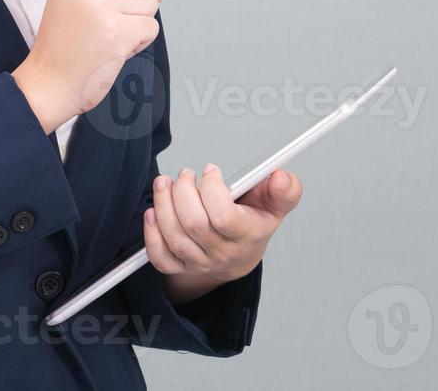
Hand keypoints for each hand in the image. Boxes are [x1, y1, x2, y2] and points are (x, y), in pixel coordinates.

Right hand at [14, 0, 161, 131]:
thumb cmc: (64, 42)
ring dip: (139, 22)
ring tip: (111, 34)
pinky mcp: (119, 32)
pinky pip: (152, 26)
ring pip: (150, 2)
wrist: (51, 82)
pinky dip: (141, 40)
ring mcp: (103, 8)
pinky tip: (117, 47)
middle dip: (138, 0)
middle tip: (112, 19)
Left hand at [142, 164, 302, 299]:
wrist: (240, 256)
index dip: (212, 190)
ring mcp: (200, 262)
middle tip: (185, 174)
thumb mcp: (276, 204)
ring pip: (174, 238)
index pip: (224, 217)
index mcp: (246, 235)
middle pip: (194, 225)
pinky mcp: (180, 268)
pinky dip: (152, 234)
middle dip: (183, 192)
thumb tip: (281, 178)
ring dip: (163, 205)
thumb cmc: (254, 222)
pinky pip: (160, 258)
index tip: (210, 170)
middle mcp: (222, 253)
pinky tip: (153, 212)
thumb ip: (286, 190)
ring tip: (164, 183)